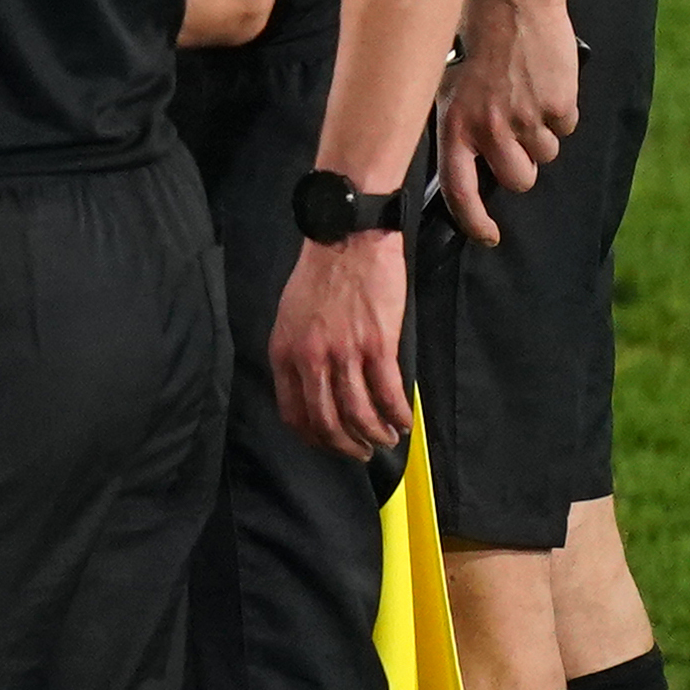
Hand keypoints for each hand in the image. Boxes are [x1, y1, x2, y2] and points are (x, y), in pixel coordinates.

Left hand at [269, 224, 412, 461]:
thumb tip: (311, 388)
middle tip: (364, 452)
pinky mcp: (378, 344)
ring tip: (387, 438)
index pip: (294, 414)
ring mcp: (344, 353)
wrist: (348, 238)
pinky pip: (388, 394)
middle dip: (347, 446)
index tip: (331, 445)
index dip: (315, 438)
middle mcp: (310, 359)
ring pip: (358, 414)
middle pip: (326, 422)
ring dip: (375, 435)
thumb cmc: (321, 274)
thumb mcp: (290, 316)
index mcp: (285, 353)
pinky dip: (397, 414)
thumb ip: (297, 353)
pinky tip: (404, 420)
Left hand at [433, 0, 580, 243]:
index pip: (460, 191)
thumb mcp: (451, 90)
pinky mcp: (557, 105)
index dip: (474, 221)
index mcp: (454, 126)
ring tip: (527, 96)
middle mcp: (488, 129)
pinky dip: (561, 110)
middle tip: (518, 134)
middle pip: (519, 180)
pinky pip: (567, 127)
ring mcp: (524, 119)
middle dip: (523, 164)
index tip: (489, 235)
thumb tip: (472, 170)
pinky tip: (544, 84)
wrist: (511, 2)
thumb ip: (462, 130)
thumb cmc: (478, 46)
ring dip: (542, 133)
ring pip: (547, 155)